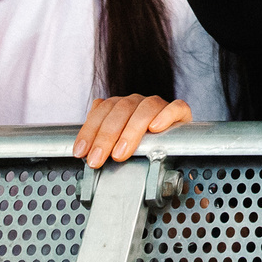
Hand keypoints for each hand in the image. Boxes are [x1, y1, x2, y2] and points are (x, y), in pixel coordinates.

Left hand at [73, 94, 192, 166]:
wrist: (174, 142)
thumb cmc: (142, 146)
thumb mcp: (117, 144)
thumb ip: (101, 140)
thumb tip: (82, 149)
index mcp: (120, 105)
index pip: (102, 110)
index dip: (89, 130)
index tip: (81, 152)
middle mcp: (138, 102)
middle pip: (121, 109)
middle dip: (106, 137)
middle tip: (97, 159)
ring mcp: (159, 105)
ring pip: (146, 108)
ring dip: (130, 131)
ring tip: (120, 154)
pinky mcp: (180, 112)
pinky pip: (175, 107)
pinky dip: (165, 116)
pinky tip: (155, 129)